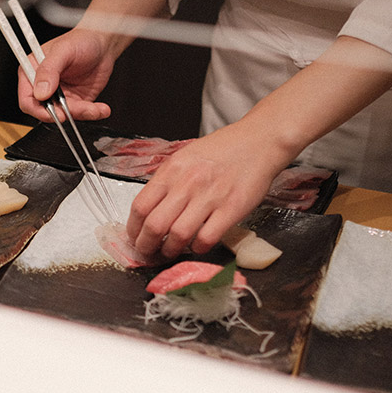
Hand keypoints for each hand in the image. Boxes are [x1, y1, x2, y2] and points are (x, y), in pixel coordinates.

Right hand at [17, 27, 114, 122]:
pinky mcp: (76, 101)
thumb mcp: (63, 50)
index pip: (27, 100)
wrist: (103, 43)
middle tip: (80, 109)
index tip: (55, 113)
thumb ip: (49, 70)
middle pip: (46, 111)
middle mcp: (44, 85)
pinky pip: (80, 114)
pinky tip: (101, 109)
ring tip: (96, 108)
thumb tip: (40, 92)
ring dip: (81, 113)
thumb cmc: (81, 40)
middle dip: (64, 113)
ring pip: (65, 115)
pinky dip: (92, 114)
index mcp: (33, 72)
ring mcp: (60, 95)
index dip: (39, 110)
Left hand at [126, 121, 290, 258]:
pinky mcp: (232, 209)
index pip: (140, 206)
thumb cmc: (222, 150)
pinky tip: (197, 245)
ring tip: (170, 251)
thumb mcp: (185, 157)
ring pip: (178, 236)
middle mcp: (187, 183)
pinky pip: (206, 238)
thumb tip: (148, 209)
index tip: (135, 237)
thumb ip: (167, 181)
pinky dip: (197, 248)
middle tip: (148, 251)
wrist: (258, 141)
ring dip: (170, 250)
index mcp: (172, 170)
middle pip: (154, 225)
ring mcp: (210, 197)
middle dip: (146, 245)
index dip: (133, 229)